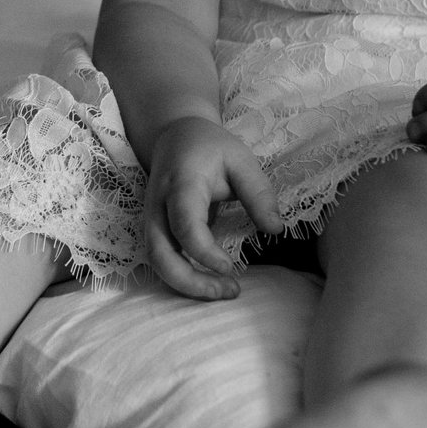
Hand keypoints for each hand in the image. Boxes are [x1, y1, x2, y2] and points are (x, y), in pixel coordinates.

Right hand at [142, 117, 280, 300]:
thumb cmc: (210, 147)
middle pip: (159, 254)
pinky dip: (183, 277)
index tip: (232, 268)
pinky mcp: (154, 230)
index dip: (206, 253)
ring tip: (224, 291)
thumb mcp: (241, 159)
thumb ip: (258, 193)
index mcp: (181, 184)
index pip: (185, 225)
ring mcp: (151, 219)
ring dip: (187, 285)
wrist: (175, 136)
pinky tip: (211, 282)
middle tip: (230, 291)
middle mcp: (158, 205)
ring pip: (156, 263)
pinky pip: (162, 260)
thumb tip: (275, 229)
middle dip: (191, 282)